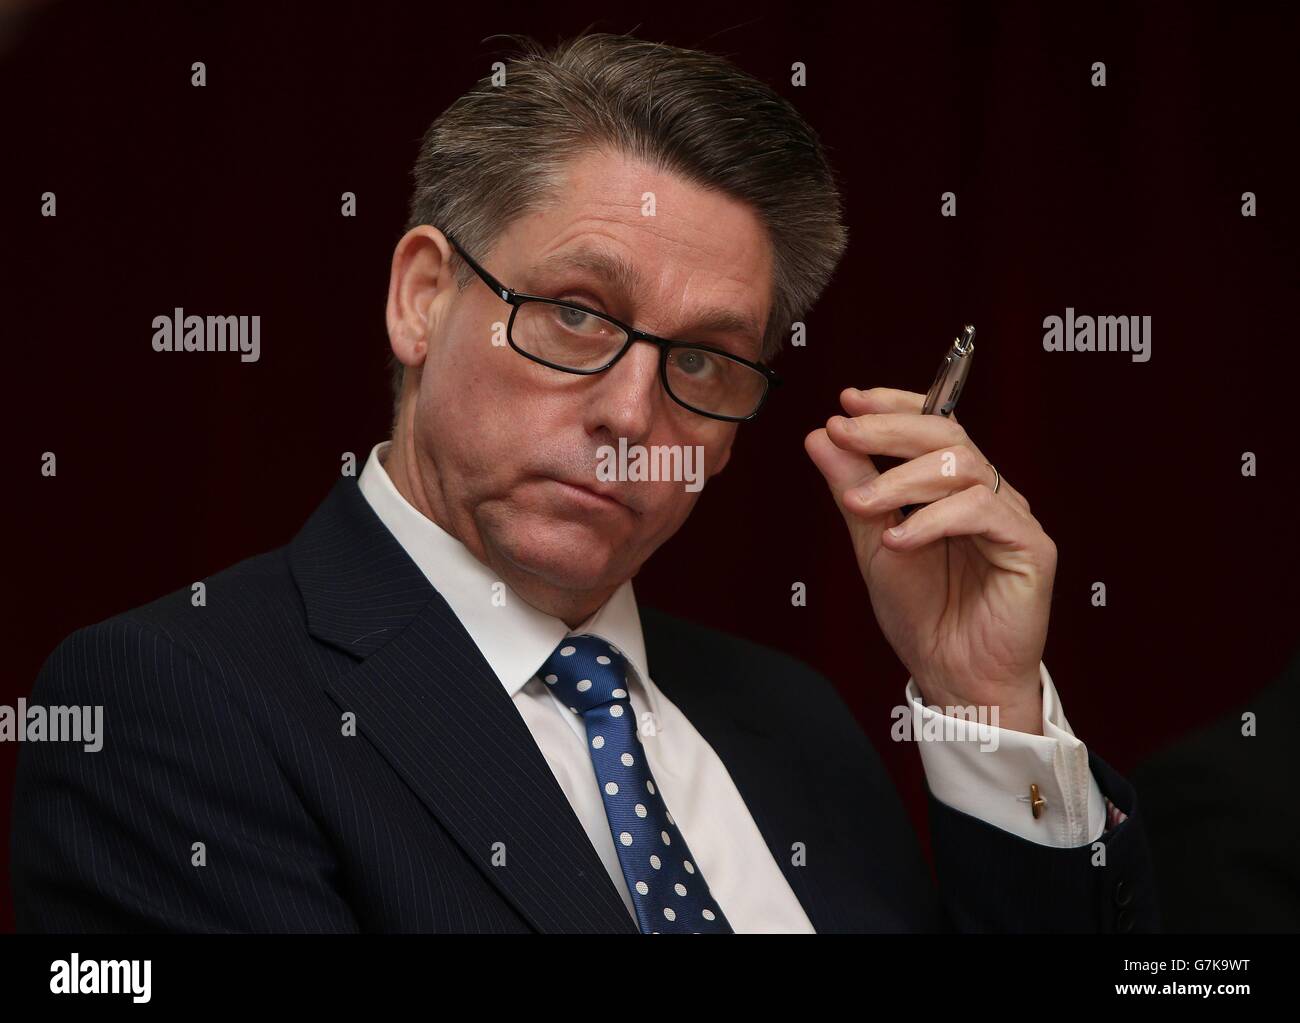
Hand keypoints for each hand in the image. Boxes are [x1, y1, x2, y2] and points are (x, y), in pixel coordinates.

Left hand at [804, 387, 1056, 733]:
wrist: (953, 676)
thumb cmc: (922, 615)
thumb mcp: (872, 543)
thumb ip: (852, 489)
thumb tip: (820, 436)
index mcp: (953, 487)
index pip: (932, 424)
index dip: (892, 405)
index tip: (847, 401)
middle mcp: (987, 493)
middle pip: (947, 434)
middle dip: (889, 428)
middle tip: (843, 432)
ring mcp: (1011, 517)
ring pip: (961, 467)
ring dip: (901, 480)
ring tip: (860, 504)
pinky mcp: (1030, 547)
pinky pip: (981, 512)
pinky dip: (933, 519)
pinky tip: (898, 540)